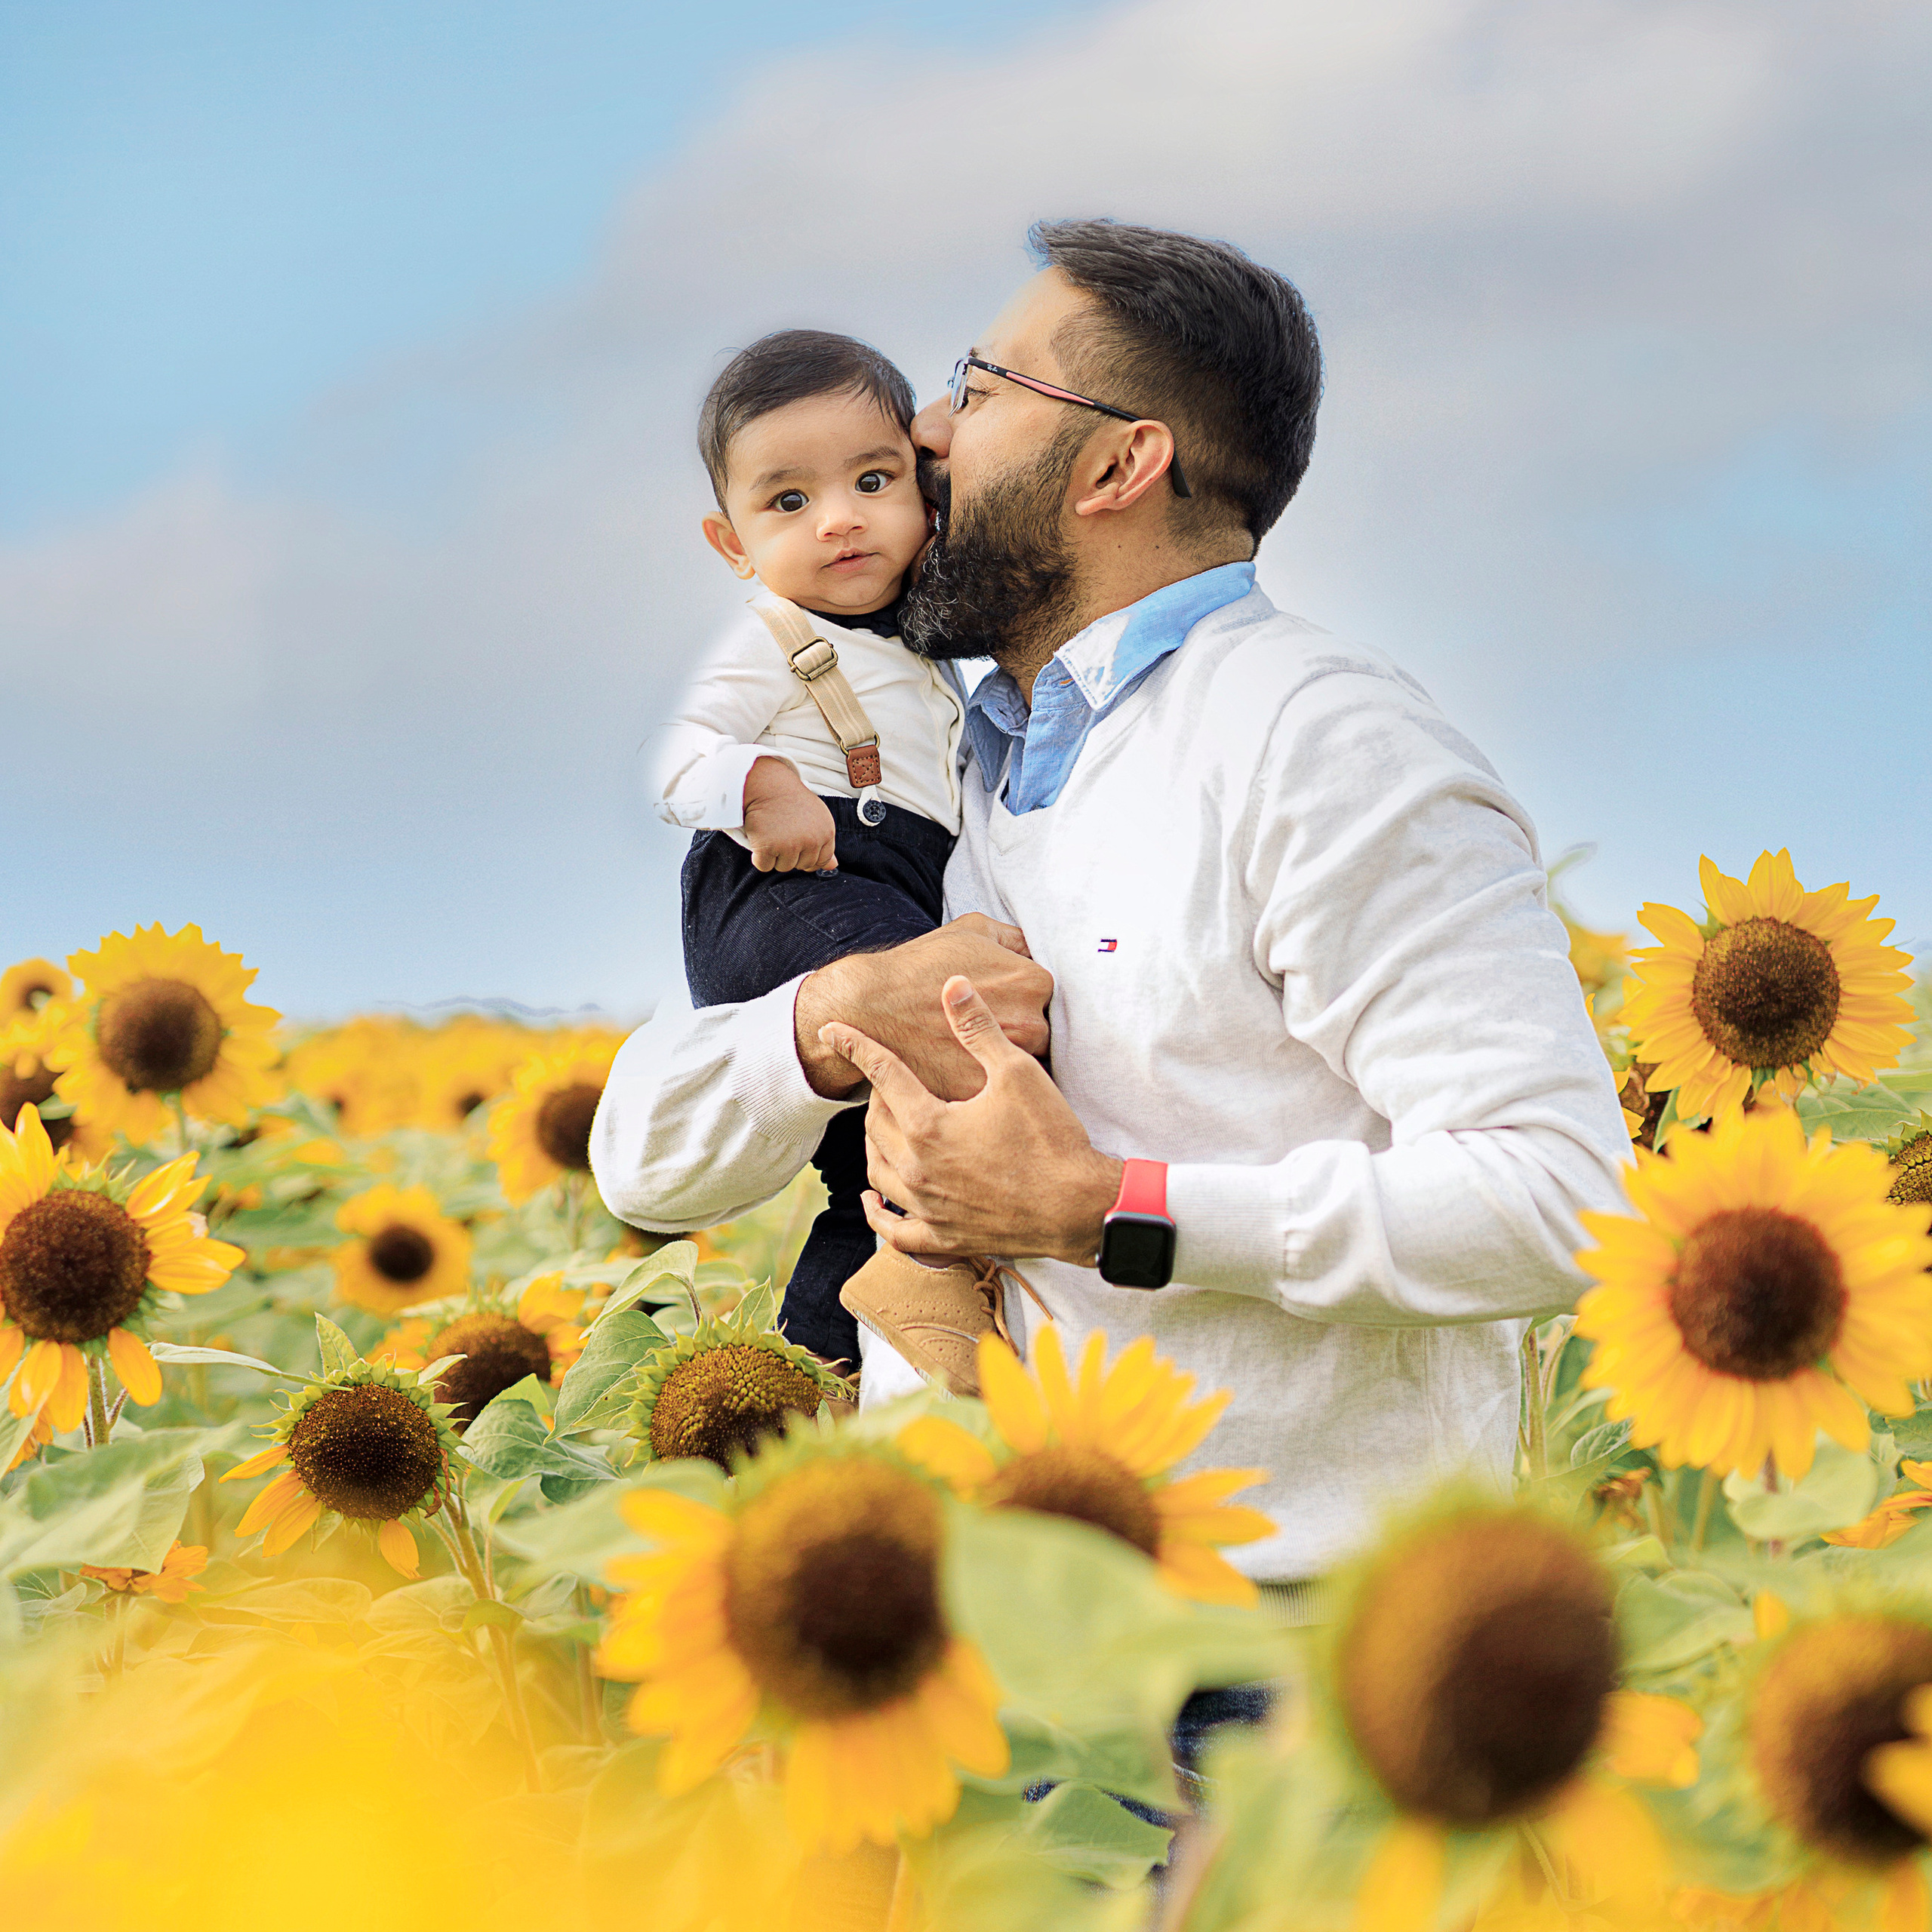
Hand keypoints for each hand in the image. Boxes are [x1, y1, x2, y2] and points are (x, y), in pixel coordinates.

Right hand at [742, 757, 837, 873]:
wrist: (767, 784)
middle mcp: (811, 840)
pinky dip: (759, 856)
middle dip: (791, 854)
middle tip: (782, 832)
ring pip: (783, 867)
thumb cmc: (791, 801)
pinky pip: (764, 866)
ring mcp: (790, 845)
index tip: (798, 842)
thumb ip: (824, 843)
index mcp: (826, 832)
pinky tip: (760, 838)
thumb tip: (833, 867)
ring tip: (772, 833)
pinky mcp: (768, 847)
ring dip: (775, 855)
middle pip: (802, 866)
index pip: (822, 860)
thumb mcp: (816, 817)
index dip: (808, 855)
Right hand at [794, 913, 1052, 1100]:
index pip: (1051, 998)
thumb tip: (1035, 948)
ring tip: (981, 1054)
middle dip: (1021, 1033)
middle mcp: (1031, 1023)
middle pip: (1044, 1034)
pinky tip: (967, 1073)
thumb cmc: (921, 966)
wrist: (871, 1008)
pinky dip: (988, 1087)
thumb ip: (1016, 938)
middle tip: (991, 1030)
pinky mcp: (986, 1089)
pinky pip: (1001, 1093)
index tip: (1006, 1004)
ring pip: (1025, 1068)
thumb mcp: (973, 930)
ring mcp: (1009, 1061)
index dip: (1026, 1001)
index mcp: (1034, 982)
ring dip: (1008, 1064)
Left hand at [819, 975, 1121, 1263]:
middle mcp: (917, 1169)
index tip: (831, 1030)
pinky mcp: (944, 1237)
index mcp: (928, 1125)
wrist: (1080, 1207)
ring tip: (883, 1126)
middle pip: (876, 1123)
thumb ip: (978, 1028)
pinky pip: (895, 1231)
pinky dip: (879, 1213)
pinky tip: (873, 1200)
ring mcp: (927, 1207)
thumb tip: (953, 986)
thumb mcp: (1017, 1072)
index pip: (881, 1074)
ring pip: (877, 1172)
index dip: (855, 1046)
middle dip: (876, 1095)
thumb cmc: (1051, 1138)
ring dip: (874, 1143)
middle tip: (890, 1079)